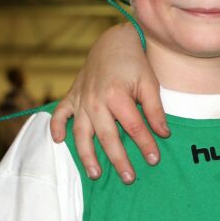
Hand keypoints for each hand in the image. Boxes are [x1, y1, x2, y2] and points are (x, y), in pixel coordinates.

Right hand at [49, 23, 168, 183]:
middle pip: (107, 136)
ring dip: (86, 154)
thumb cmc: (134, 63)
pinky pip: (60, 114)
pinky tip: (58, 142)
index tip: (154, 160)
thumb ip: (155, 109)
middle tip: (129, 179)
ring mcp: (81, 99)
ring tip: (96, 173)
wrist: (113, 42)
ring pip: (81, 132)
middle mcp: (95, 100)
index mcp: (117, 95)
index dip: (145, 144)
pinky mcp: (72, 96)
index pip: (134, 127)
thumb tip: (162, 133)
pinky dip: (56, 127)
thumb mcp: (150, 83)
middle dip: (118, 159)